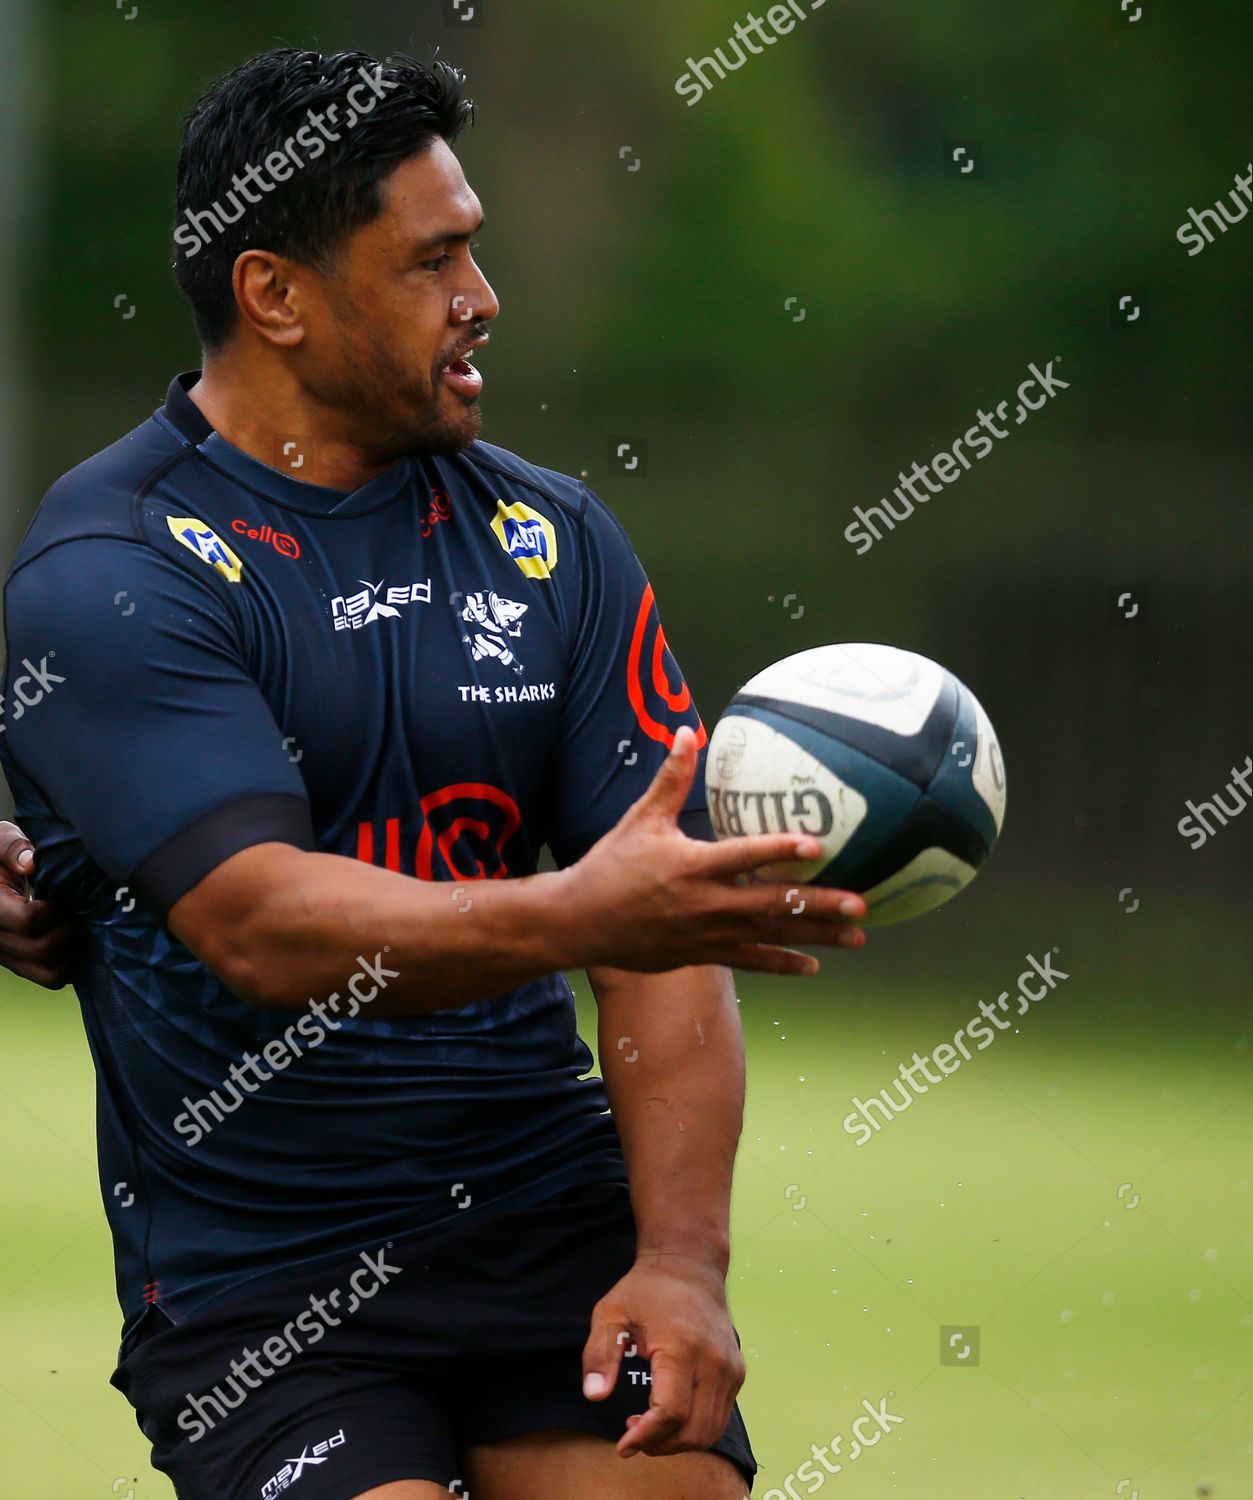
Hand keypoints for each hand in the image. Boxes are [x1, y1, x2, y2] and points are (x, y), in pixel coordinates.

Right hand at [0, 822, 80, 987]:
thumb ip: (11, 847)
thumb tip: (31, 863)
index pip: (29, 920)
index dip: (54, 909)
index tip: (58, 895)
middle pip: (43, 950)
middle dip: (68, 929)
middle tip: (72, 911)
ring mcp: (6, 956)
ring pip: (51, 974)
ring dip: (71, 950)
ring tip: (71, 924)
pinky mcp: (18, 964)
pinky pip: (51, 977)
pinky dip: (68, 961)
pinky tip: (68, 935)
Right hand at [564, 725, 866, 975]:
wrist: (581, 923)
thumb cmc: (611, 866)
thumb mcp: (640, 819)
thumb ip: (671, 779)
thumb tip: (685, 732)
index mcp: (691, 865)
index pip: (744, 856)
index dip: (780, 850)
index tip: (818, 846)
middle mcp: (704, 903)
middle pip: (771, 904)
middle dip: (818, 904)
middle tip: (860, 904)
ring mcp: (706, 934)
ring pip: (769, 936)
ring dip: (815, 937)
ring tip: (856, 937)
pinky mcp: (702, 954)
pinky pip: (750, 960)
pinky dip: (782, 963)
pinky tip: (813, 964)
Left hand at [581, 1251, 745, 1457]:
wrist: (690, 1264)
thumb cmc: (646, 1290)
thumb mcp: (611, 1313)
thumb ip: (599, 1355)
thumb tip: (594, 1396)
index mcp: (682, 1346)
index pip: (670, 1412)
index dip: (646, 1437)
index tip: (621, 1446)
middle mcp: (714, 1361)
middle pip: (694, 1430)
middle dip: (661, 1445)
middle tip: (632, 1435)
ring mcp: (730, 1368)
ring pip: (711, 1431)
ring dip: (679, 1442)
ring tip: (649, 1427)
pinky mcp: (737, 1372)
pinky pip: (720, 1417)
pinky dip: (695, 1429)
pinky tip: (670, 1416)